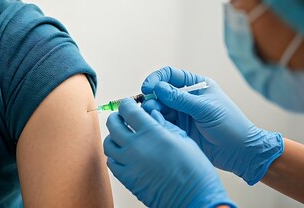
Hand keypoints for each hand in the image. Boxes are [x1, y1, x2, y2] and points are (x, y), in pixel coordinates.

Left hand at [104, 99, 235, 207]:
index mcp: (152, 132)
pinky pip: (111, 163)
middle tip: (121, 117)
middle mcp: (136, 145)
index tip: (127, 104)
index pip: (128, 110)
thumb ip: (164, 124)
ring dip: (113, 137)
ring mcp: (129, 162)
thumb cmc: (194, 169)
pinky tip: (123, 155)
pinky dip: (114, 156)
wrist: (194, 197)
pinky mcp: (126, 178)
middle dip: (116, 117)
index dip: (126, 104)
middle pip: (113, 124)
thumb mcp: (182, 138)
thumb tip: (152, 114)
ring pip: (108, 143)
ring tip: (122, 137)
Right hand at [141, 66, 283, 184]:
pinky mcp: (179, 129)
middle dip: (152, 98)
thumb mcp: (205, 109)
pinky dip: (156, 122)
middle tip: (148, 107)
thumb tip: (158, 88)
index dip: (157, 79)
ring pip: (159, 107)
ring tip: (152, 116)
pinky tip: (156, 125)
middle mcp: (187, 98)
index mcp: (196, 86)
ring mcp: (182, 114)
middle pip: (161, 92)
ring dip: (152, 110)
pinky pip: (162, 122)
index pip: (171, 75)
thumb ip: (180, 99)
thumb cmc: (230, 125)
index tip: (147, 88)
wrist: (240, 152)